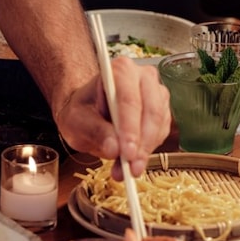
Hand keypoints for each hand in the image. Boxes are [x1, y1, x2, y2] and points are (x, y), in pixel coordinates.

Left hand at [56, 56, 170, 179]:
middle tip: (131, 168)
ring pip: (159, 124)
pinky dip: (149, 150)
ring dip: (145, 151)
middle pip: (150, 111)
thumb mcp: (77, 121)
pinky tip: (133, 160)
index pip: (129, 100)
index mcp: (120, 70)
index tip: (127, 153)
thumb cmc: (81, 111)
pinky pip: (161, 133)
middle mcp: (144, 77)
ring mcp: (156, 93)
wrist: (88, 113)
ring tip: (127, 170)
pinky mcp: (163, 111)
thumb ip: (95, 132)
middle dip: (141, 143)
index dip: (130, 128)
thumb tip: (114, 149)